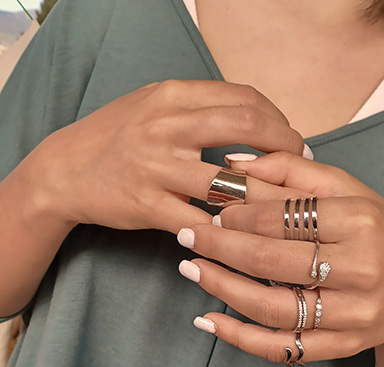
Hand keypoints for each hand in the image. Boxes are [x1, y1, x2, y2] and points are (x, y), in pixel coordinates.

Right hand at [22, 81, 304, 232]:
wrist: (64, 169)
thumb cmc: (117, 137)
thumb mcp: (154, 106)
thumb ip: (199, 107)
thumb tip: (255, 118)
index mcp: (173, 96)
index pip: (243, 98)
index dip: (278, 120)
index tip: (292, 139)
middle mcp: (166, 125)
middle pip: (246, 126)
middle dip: (284, 145)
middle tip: (299, 164)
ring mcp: (156, 166)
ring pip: (229, 180)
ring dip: (263, 194)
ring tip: (278, 203)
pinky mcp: (147, 204)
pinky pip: (200, 222)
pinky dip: (227, 230)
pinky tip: (241, 233)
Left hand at [177, 152, 383, 361]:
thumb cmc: (381, 231)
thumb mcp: (348, 189)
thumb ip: (291, 171)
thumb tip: (234, 163)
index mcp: (360, 222)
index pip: (285, 216)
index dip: (241, 213)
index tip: (214, 208)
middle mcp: (360, 270)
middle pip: (272, 261)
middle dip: (220, 246)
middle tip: (187, 234)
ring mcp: (351, 315)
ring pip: (272, 307)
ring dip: (223, 288)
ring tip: (190, 269)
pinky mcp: (342, 345)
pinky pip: (284, 347)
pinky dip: (240, 337)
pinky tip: (208, 321)